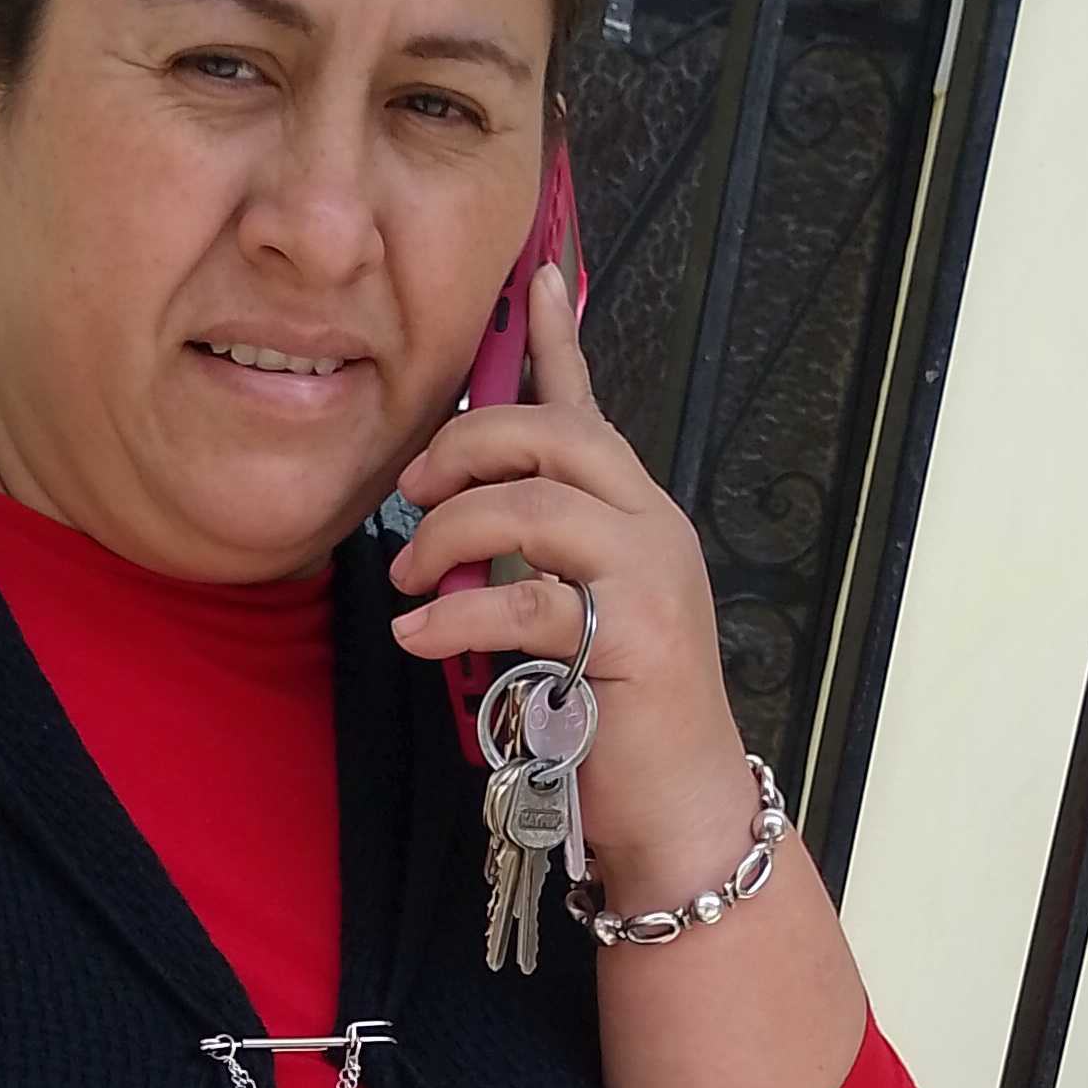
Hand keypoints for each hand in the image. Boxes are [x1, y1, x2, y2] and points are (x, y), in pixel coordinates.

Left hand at [386, 261, 755, 903]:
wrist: (678, 810)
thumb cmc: (615, 720)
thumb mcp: (571, 619)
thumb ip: (529, 564)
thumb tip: (450, 531)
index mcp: (636, 514)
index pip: (589, 409)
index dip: (557, 342)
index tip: (532, 277)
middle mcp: (652, 529)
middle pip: (554, 437)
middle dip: (466, 449)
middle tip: (409, 494)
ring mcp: (649, 580)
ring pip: (536, 506)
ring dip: (451, 534)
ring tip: (408, 582)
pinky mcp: (632, 640)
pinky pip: (527, 601)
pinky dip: (459, 615)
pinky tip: (418, 636)